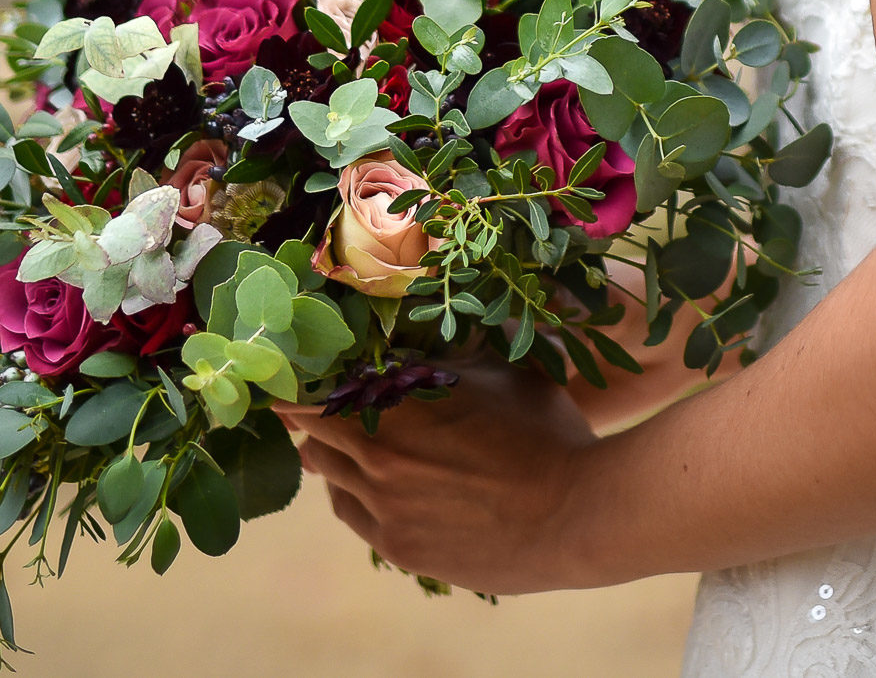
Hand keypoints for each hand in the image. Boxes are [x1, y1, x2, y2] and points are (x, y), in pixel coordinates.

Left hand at [277, 356, 601, 594]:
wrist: (578, 515)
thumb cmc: (547, 432)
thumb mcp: (502, 370)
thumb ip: (452, 352)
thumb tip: (420, 330)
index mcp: (398, 400)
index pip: (316, 385)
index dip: (301, 375)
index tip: (298, 366)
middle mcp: (378, 452)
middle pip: (311, 429)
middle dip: (311, 412)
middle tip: (313, 398)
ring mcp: (384, 505)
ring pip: (326, 473)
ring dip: (331, 453)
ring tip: (347, 440)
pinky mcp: (399, 546)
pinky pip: (353, 512)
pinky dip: (353, 492)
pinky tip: (373, 482)